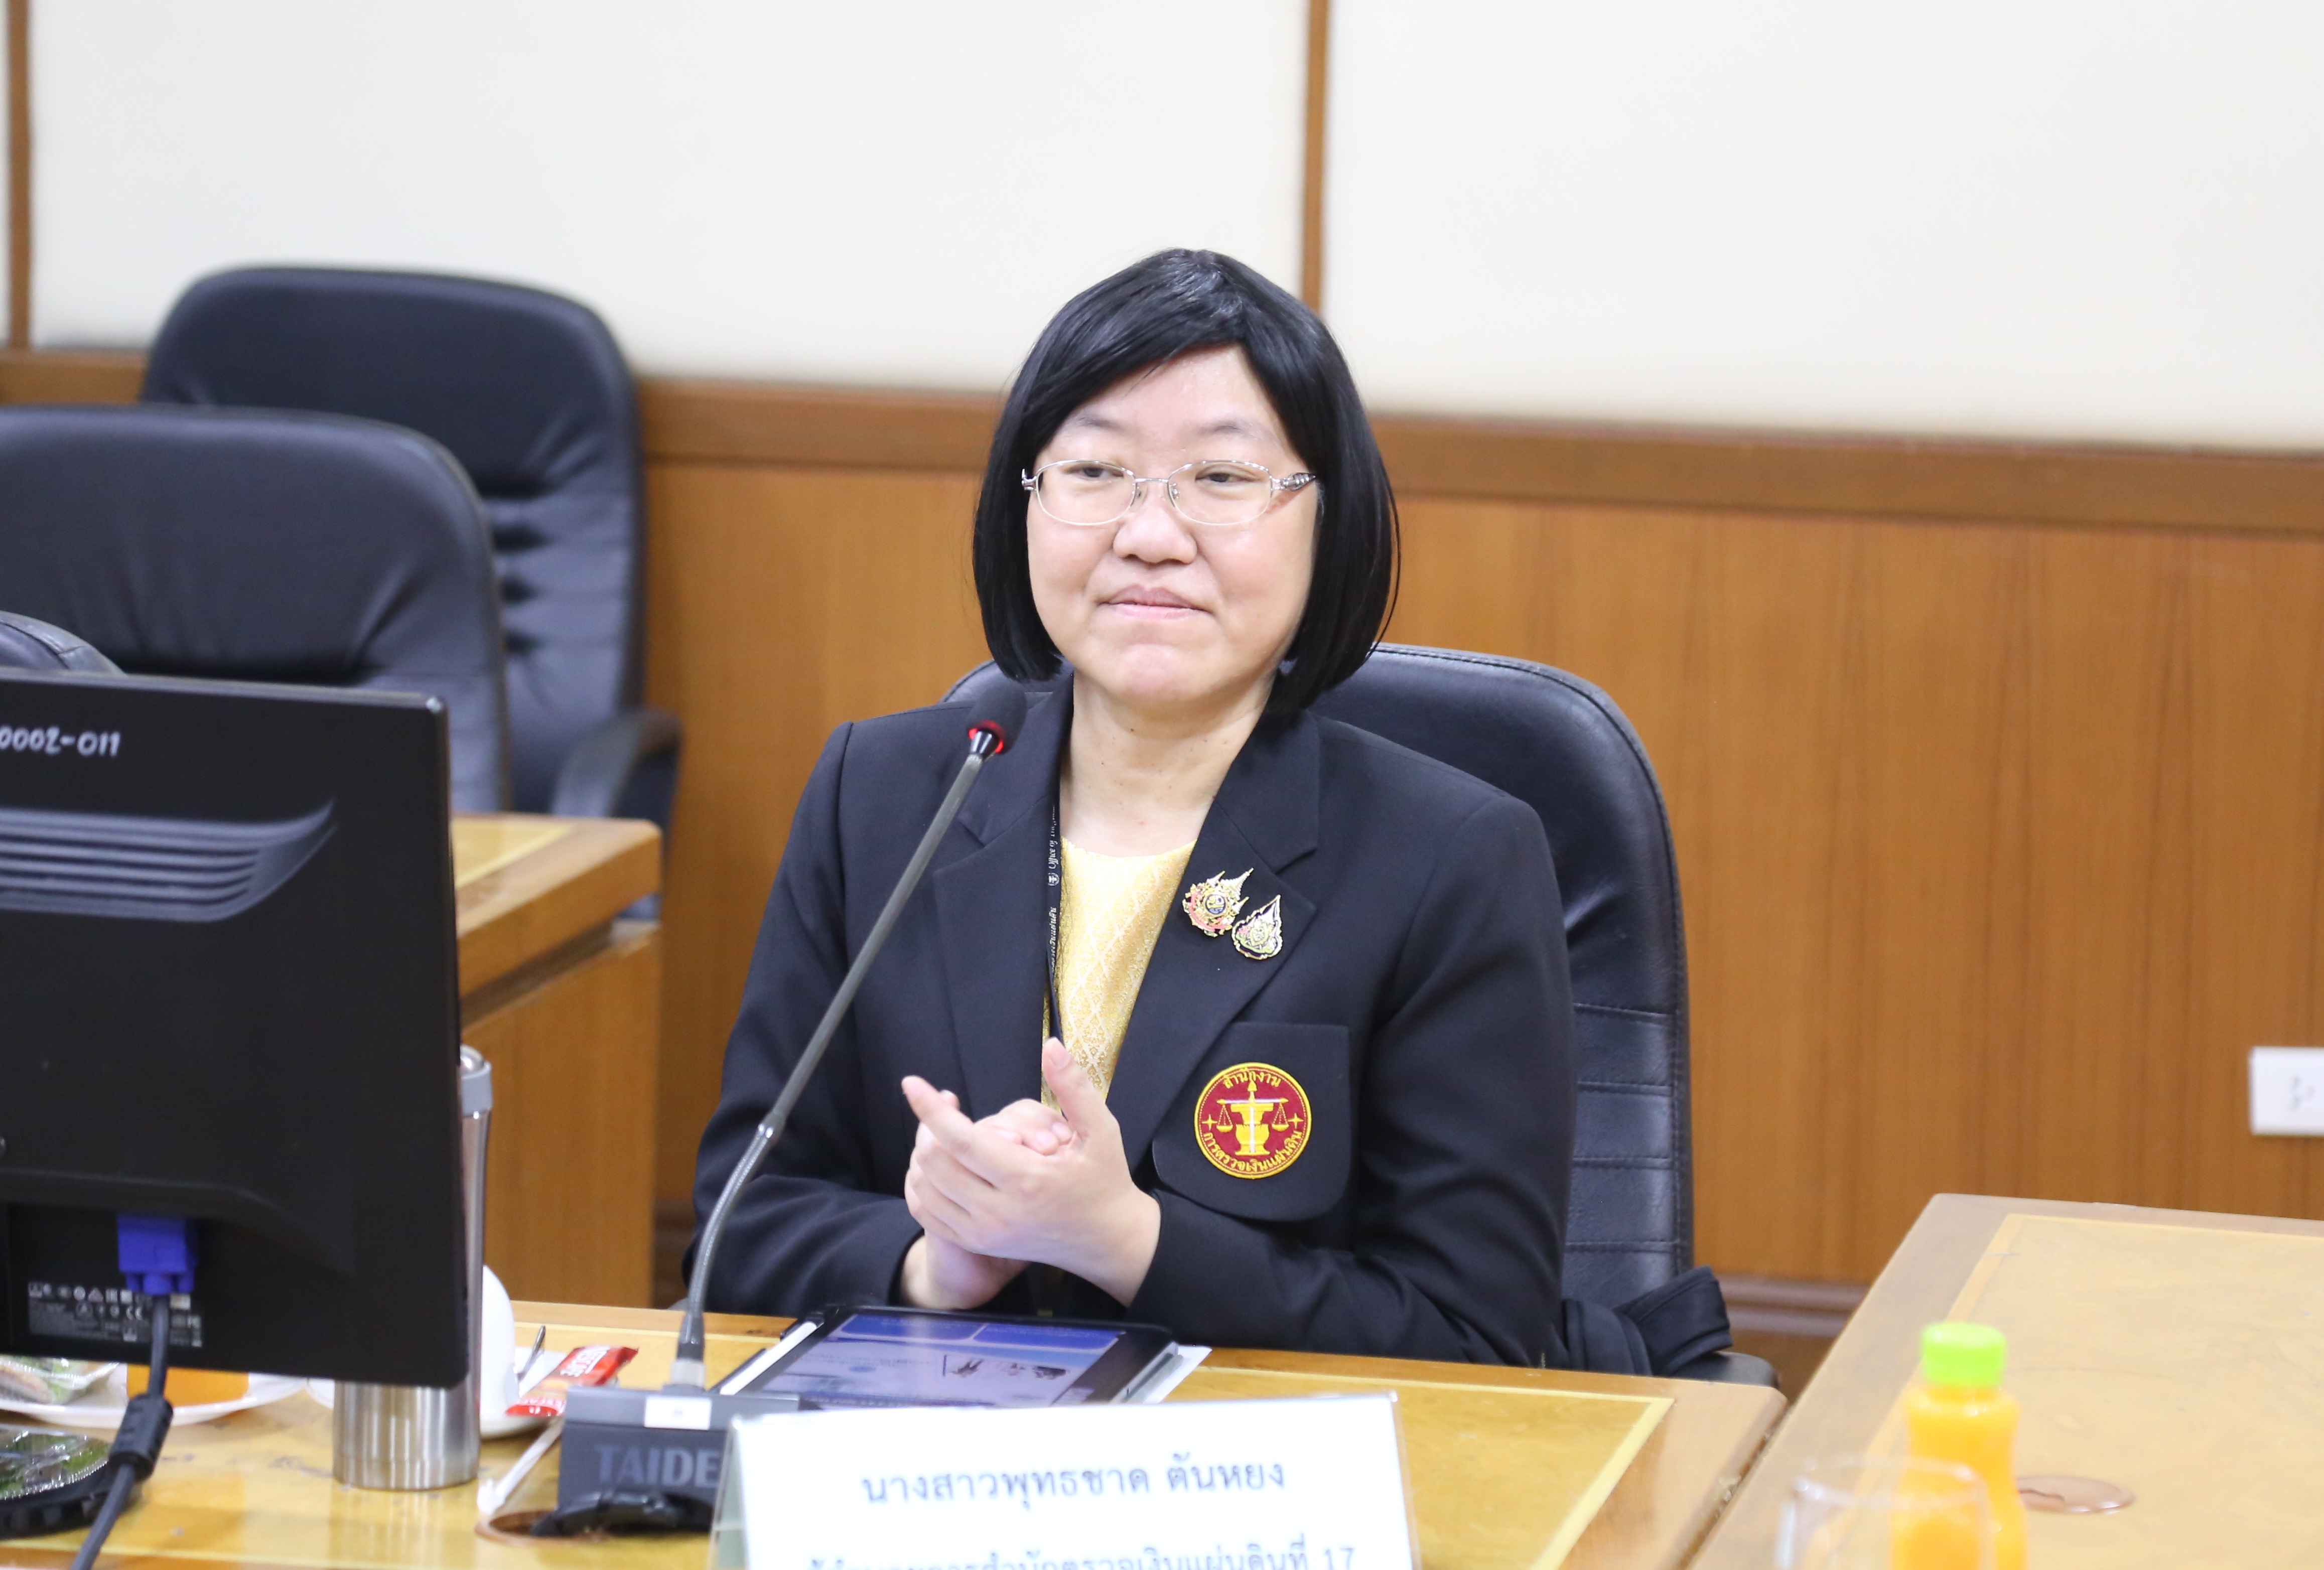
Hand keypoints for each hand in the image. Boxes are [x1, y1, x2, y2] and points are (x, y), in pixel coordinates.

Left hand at [900, 1039, 1160, 1303]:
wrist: (1105, 1240)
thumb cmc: (1104, 1179)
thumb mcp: (1101, 1130)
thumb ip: (1073, 1087)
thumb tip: (1050, 1045)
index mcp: (1027, 1180)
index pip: (962, 1142)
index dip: (931, 1110)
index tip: (912, 1083)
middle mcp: (1000, 1212)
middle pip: (935, 1164)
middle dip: (927, 1127)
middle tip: (938, 1108)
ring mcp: (985, 1233)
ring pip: (925, 1189)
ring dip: (923, 1155)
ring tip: (939, 1133)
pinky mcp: (977, 1244)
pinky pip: (928, 1215)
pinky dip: (921, 1186)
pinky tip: (935, 1165)